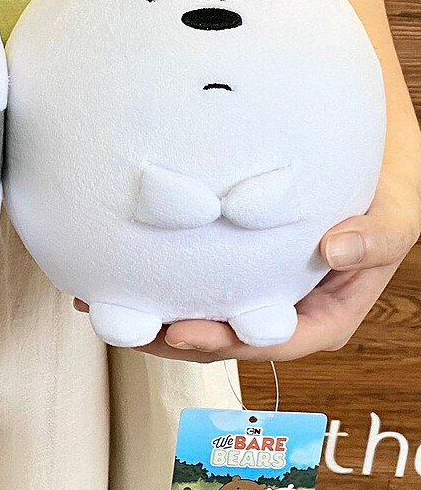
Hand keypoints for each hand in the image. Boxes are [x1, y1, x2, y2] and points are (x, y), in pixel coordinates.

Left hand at [75, 167, 420, 362]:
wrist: (363, 146)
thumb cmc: (386, 185)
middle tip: (124, 328)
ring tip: (99, 307)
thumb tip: (336, 249)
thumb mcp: (396, 211)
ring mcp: (253, 286)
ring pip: (199, 313)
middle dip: (171, 340)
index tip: (181, 333)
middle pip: (224, 338)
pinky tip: (108, 270)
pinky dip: (150, 278)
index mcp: (324, 313)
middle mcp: (283, 307)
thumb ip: (377, 235)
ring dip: (150, 317)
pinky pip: (188, 277)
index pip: (273, 342)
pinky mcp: (228, 262)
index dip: (226, 344)